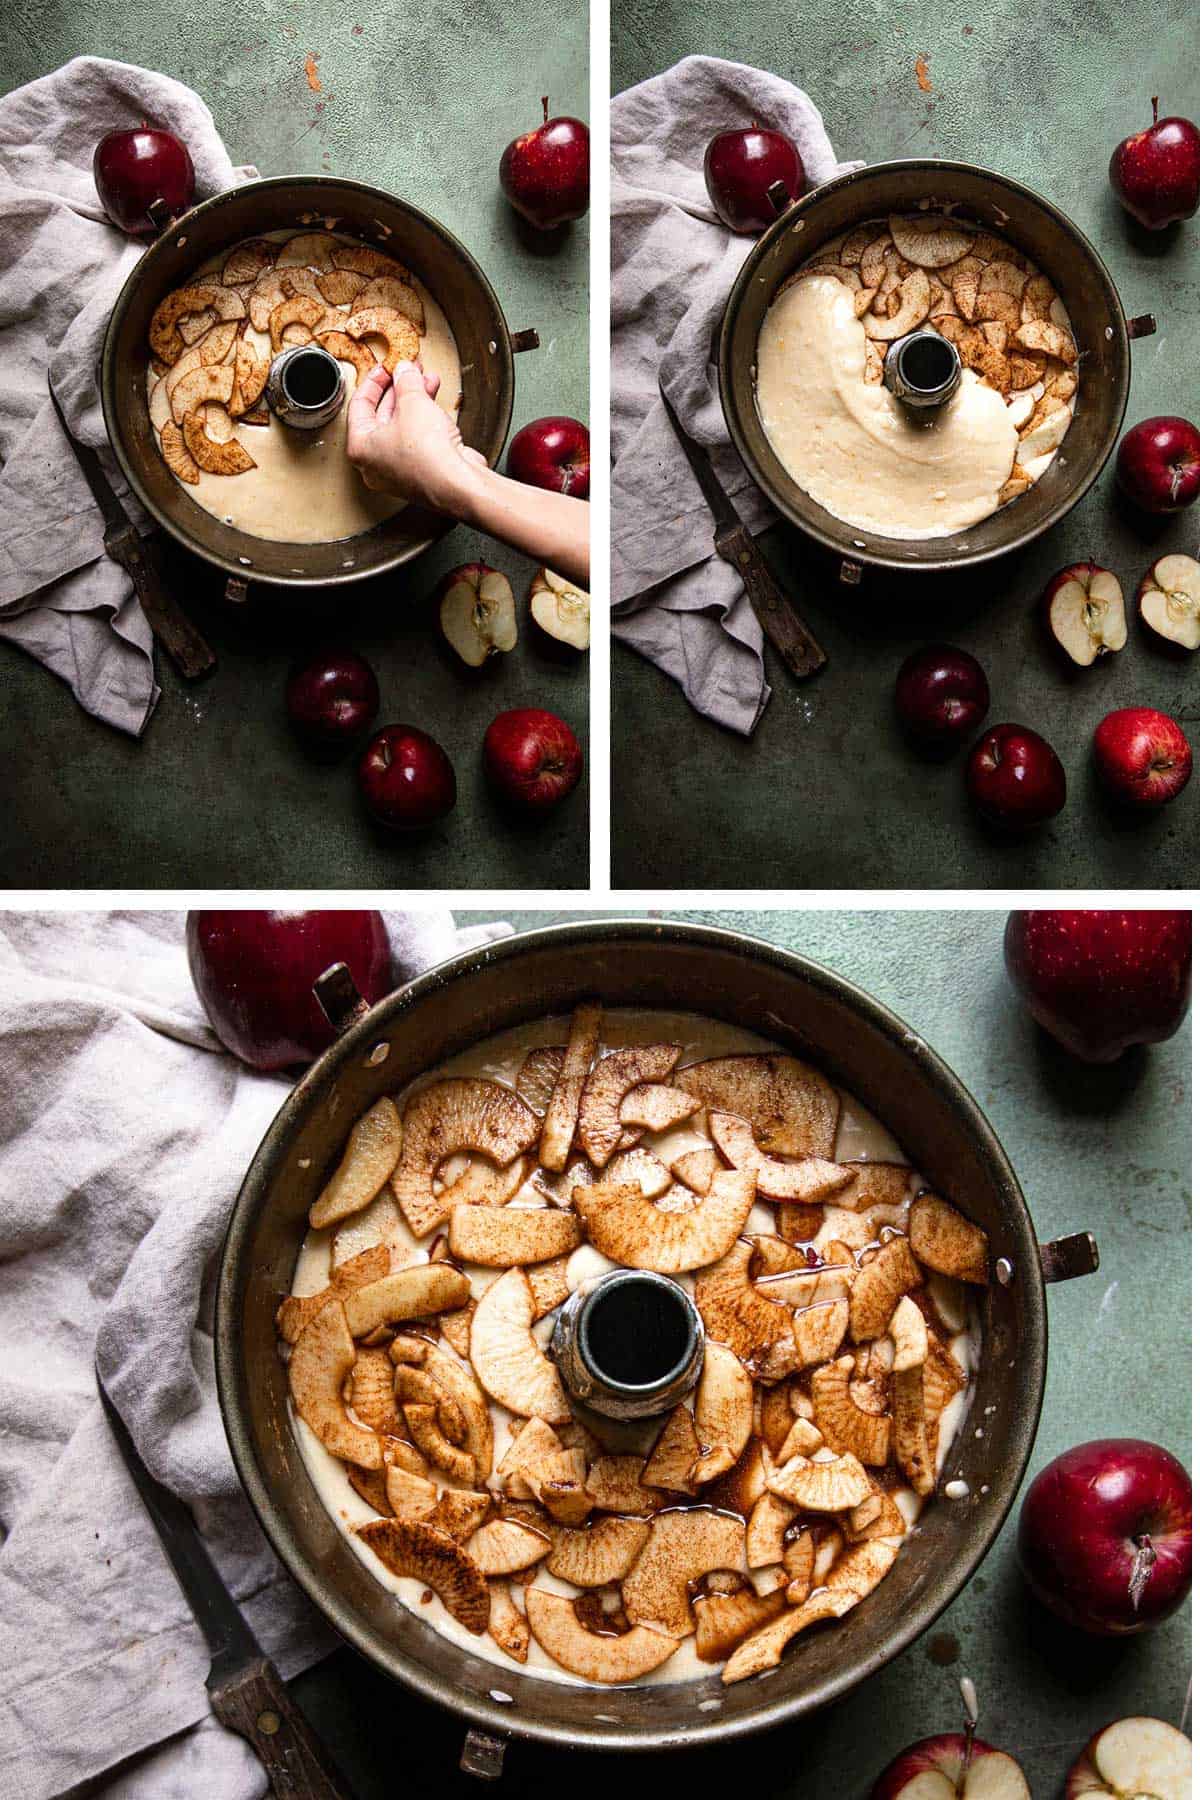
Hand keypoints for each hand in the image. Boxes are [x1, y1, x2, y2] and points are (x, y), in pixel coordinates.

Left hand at [345, 362, 485, 512]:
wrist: (458, 485)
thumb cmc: (427, 456)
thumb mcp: (413, 402)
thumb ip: (406, 381)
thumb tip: (404, 372)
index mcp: (360, 448)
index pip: (359, 405)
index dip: (374, 380)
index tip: (386, 368)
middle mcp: (375, 464)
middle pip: (382, 416)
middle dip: (400, 389)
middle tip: (410, 372)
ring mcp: (398, 471)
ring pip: (403, 427)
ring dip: (416, 401)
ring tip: (428, 381)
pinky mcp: (420, 474)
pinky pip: (418, 440)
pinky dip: (426, 420)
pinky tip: (436, 402)